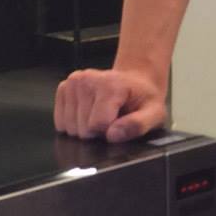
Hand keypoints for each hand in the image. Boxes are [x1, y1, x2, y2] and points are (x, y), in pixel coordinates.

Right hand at [53, 66, 167, 141]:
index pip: (97, 126)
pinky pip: (60, 122)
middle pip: (82, 129)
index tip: (119, 124)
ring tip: (101, 115)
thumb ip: (138, 125)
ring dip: (85, 128)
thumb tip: (113, 135)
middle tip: (111, 120)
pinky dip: (74, 123)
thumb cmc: (143, 98)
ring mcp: (73, 82)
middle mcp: (87, 80)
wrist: (135, 80)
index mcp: (110, 86)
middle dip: (97, 132)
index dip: (109, 133)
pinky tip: (89, 113)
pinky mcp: (64, 87)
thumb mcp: (155, 114)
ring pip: (69, 128)